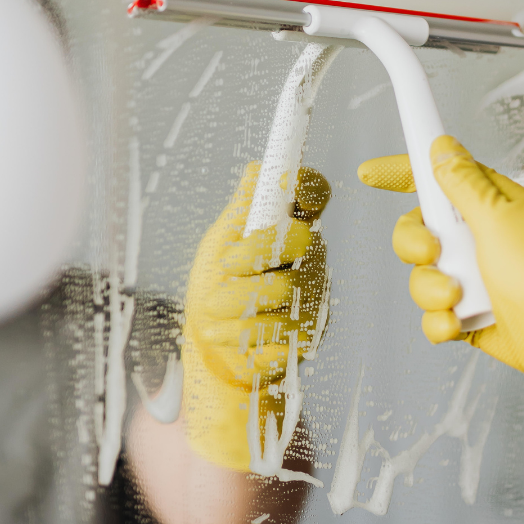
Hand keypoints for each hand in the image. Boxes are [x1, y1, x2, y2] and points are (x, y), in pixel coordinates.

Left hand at [183, 162, 329, 470]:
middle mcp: (310, 259)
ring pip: (284, 290)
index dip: (306, 186)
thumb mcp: (218, 244)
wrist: (210, 355)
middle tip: (224, 269)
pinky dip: (243, 337)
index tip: (289, 192)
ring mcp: (313, 299)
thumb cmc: (214, 292)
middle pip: (299, 239)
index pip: (313, 194)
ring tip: (213, 314)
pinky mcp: (309, 337)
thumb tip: (257, 168)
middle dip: (251, 255)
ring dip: (235, 303)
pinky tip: (232, 338)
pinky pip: (280, 332)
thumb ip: (242, 211)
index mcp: (289, 228)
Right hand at [358, 136, 523, 491]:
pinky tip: (458, 321)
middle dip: (414, 245)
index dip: (401, 174)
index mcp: (487, 206)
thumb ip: (462, 182)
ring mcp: (475, 281)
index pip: (436, 182)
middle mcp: (479, 241)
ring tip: (458, 296)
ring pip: (422, 279)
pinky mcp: (473, 317)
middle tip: (433, 252)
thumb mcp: (497, 212)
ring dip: (431, 289)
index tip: (372, 173)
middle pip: (417, 233)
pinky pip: (435, 318)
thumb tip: (443, 148)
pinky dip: (441, 322)